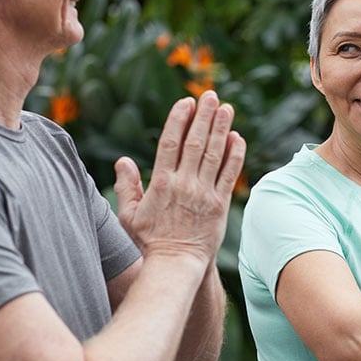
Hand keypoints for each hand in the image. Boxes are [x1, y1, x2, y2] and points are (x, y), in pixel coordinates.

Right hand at [113, 91, 246, 263]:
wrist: (176, 265)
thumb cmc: (149, 241)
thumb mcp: (129, 215)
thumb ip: (127, 186)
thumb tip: (123, 161)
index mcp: (161, 183)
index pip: (170, 143)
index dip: (179, 120)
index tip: (186, 103)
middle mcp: (184, 184)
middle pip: (195, 143)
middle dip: (204, 116)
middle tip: (211, 95)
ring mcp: (204, 194)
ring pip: (214, 154)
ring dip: (221, 129)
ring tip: (227, 108)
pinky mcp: (220, 204)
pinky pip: (229, 175)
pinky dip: (234, 155)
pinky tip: (237, 138)